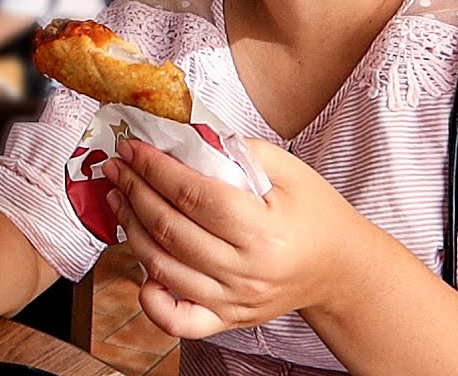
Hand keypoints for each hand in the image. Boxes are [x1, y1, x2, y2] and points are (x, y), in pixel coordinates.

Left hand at [102, 138, 372, 338]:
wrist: (340, 268)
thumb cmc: (315, 214)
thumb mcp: (289, 170)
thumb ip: (236, 150)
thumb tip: (183, 137)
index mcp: (264, 230)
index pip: (192, 196)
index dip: (155, 169)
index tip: (134, 148)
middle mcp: (246, 272)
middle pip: (171, 230)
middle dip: (135, 191)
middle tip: (117, 167)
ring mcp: (235, 301)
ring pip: (163, 268)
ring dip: (131, 229)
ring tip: (119, 198)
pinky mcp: (227, 319)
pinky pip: (178, 320)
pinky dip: (150, 299)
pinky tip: (140, 268)